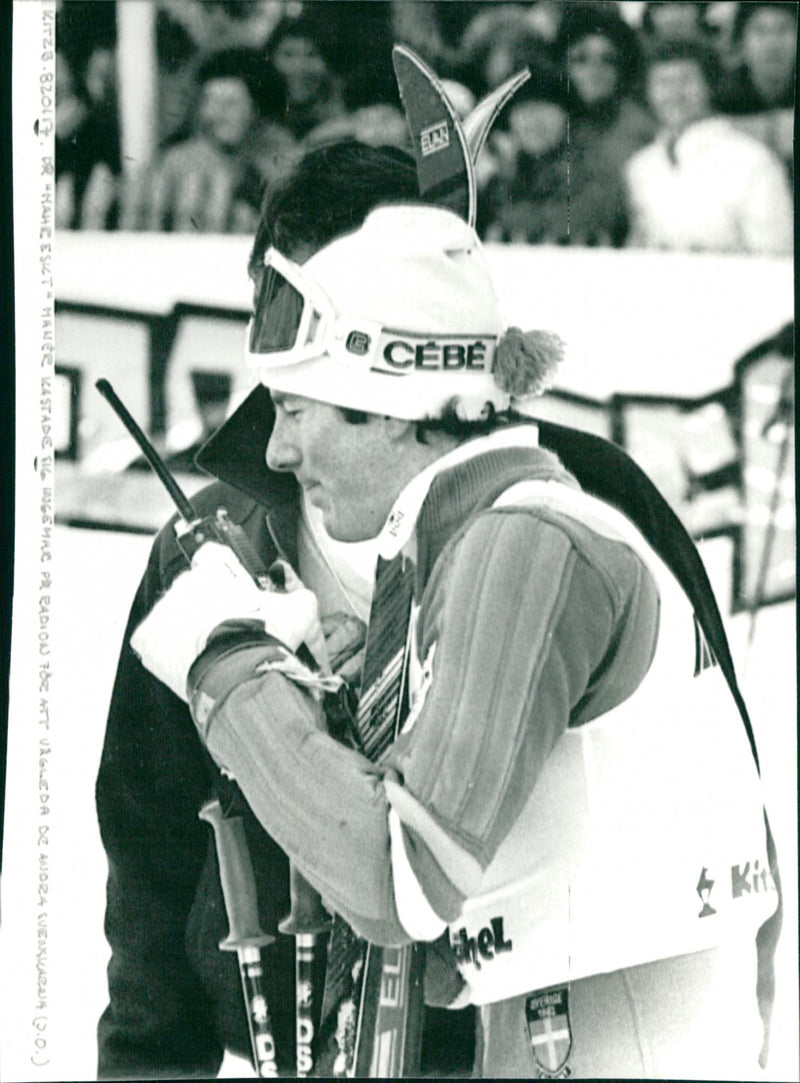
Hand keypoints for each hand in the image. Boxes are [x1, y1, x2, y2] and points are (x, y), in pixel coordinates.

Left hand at [131, 543, 320, 699]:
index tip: (232, 590)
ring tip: (212, 651)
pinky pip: (154, 641)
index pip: (213, 555)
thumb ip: (298, 596)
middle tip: (229, 630)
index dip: (224, 572)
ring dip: (190, 628)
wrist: (240, 674)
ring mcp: (162, 610)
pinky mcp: (147, 638)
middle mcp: (183, 581)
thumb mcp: (298, 610)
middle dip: (210, 607)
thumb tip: (301, 598)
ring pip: (175, 615)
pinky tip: (189, 661)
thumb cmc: (267, 638)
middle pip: (194, 589)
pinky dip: (168, 651)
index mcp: (215, 567)